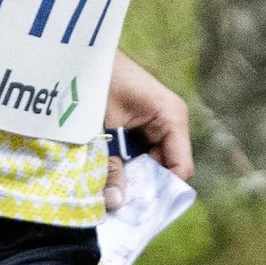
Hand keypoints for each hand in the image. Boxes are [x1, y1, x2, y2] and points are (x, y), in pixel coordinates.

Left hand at [104, 54, 190, 205]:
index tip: (139, 211)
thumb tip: (115, 204)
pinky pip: (142, 152)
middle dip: (145, 189)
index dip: (163, 193)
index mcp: (172, 118)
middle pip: (167, 169)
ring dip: (134, 178)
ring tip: (112, 194)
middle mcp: (171, 121)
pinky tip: (110, 175)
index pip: (180, 169)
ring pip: (153, 163)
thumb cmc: (98, 80)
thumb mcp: (102, 127)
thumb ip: (110, 166)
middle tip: (120, 207)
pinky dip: (128, 165)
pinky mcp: (144, 122)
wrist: (84, 53)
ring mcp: (159, 122)